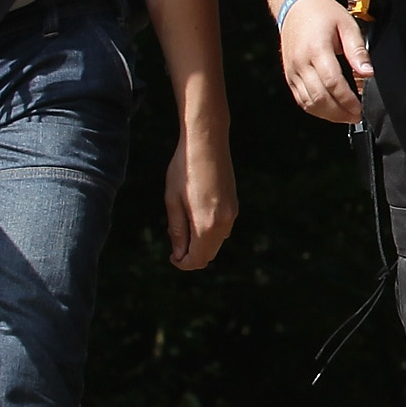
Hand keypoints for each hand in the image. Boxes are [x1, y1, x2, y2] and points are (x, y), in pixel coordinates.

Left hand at [163, 112, 238, 269]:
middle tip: (174, 244)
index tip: (171, 256)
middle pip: (209, 254)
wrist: (207, 143)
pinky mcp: (234, 205)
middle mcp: (224, 223)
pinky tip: (196, 214)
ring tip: (183, 225)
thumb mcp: (173, 200)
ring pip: (217, 242)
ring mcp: (232, 214)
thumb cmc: (184, 169)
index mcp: (206, 224)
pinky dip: (210, 231)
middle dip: (192, 255)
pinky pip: (223, 229)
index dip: (183, 263)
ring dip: (201, 243)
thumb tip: (180, 254)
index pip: (197, 259)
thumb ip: (177, 230)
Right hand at [279, 0, 372, 124]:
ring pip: (308, 102)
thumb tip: (368, 73)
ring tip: (345, 116)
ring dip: (328, 114)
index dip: (347, 100)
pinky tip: (330, 110)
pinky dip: (315, 108)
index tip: (360, 108)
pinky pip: (300, 98)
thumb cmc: (323, 13)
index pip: (332, 83)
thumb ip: (357, 51)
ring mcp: (292, 70)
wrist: (296, 5)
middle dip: (339, 112)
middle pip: (320, 97)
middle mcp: (301, 62)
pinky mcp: (289, 75)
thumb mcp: (347, 25)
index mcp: (317, 49)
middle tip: (356, 116)